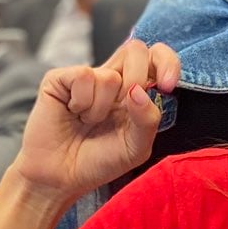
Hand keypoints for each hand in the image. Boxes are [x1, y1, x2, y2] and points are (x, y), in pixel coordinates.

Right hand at [11, 38, 177, 203]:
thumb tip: (138, 90)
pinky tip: (72, 113)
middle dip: (136, 80)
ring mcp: (85, 77)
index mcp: (134, 90)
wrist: (61, 178)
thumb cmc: (99, 161)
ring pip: (109, 75)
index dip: (167, 62)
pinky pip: (82, 76)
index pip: (156, 57)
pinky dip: (81, 102)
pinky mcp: (60, 79)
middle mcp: (111, 78)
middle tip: (123, 107)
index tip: (167, 85)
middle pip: (136, 50)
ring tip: (87, 122)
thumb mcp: (136, 148)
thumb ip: (147, 120)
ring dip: (101, 108)